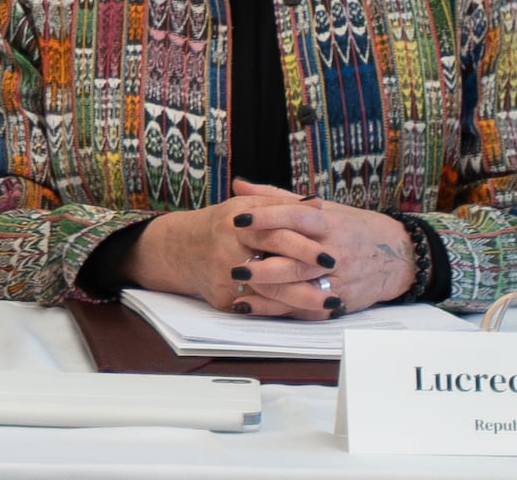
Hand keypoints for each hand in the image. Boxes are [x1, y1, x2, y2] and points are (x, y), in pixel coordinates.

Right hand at [120, 181, 333, 315]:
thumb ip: (282, 204)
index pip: (276, 235)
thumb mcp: (247, 206)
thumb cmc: (222, 224)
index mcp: (236, 224)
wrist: (180, 248)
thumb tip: (318, 204)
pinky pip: (258, 309)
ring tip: (330, 304)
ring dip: (301, 301)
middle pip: (273, 269)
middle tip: (336, 288)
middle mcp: (227, 252)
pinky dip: (283, 311)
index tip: (329, 257)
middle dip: (306, 280)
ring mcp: (223, 279)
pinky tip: (307, 312)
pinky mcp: (223, 300)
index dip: (304, 247)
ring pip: (268, 295)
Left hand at [226, 188, 413, 319]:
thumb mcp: (323, 208)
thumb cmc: (352, 228)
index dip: (268, 218)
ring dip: (269, 292)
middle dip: (266, 265)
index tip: (238, 219)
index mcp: (330, 222)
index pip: (297, 217)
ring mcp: (340, 279)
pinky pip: (307, 309)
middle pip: (298, 260)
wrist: (398, 255)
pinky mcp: (341, 301)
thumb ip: (279, 198)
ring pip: (301, 289)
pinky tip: (251, 307)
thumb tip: (238, 184)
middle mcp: (335, 251)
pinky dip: (278, 310)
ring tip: (239, 287)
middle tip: (234, 265)